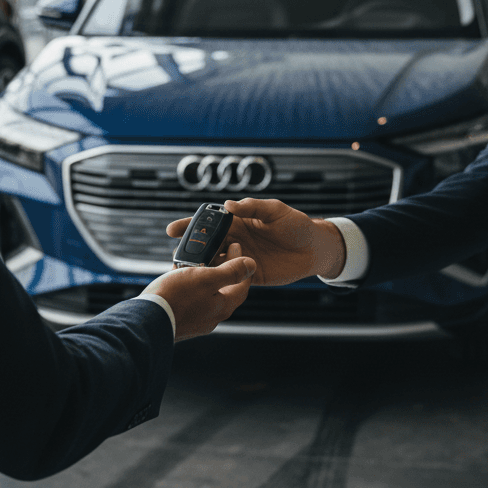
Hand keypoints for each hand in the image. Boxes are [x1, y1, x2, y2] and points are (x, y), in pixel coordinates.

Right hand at [144, 242, 256, 340]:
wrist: (146, 321)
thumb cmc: (175, 298)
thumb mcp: (206, 278)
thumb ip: (230, 272)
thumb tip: (251, 265)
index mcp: (223, 306)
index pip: (242, 284)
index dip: (242, 265)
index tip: (235, 247)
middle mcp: (212, 316)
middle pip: (224, 289)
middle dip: (221, 269)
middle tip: (215, 252)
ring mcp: (196, 320)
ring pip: (205, 293)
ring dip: (202, 277)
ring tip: (193, 262)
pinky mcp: (181, 320)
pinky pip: (190, 299)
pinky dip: (188, 286)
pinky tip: (178, 277)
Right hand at [166, 198, 345, 285]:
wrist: (315, 249)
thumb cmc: (297, 225)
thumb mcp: (276, 211)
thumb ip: (254, 207)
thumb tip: (229, 205)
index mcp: (239, 223)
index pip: (209, 223)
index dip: (190, 225)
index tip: (172, 229)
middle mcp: (236, 241)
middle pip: (207, 245)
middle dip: (190, 249)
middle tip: (175, 254)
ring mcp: (242, 258)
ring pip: (216, 263)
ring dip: (203, 266)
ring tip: (189, 270)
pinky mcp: (251, 275)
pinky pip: (232, 277)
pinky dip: (221, 279)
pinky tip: (210, 282)